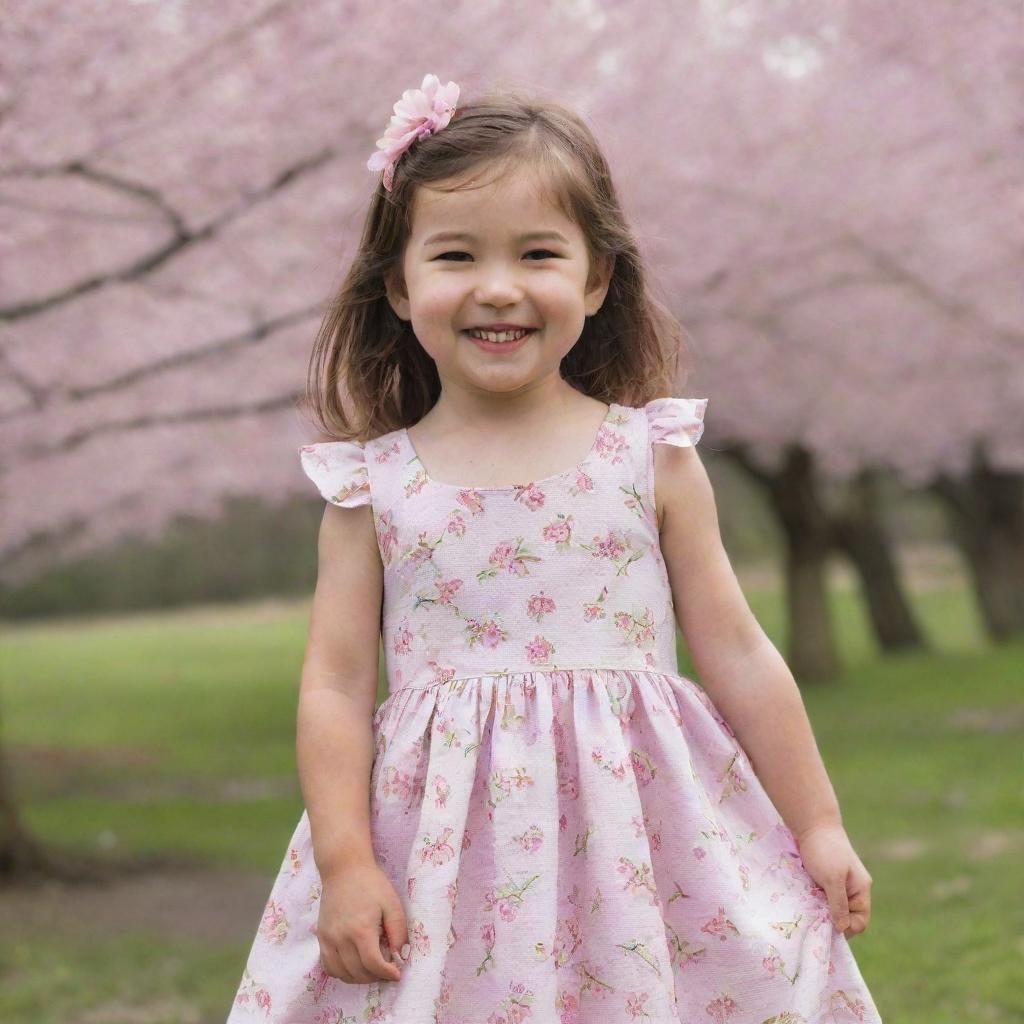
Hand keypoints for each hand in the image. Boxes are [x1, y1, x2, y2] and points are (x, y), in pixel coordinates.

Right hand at [315, 860, 408, 983]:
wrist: (344, 868)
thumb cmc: (371, 884)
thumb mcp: (392, 904)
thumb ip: (398, 931)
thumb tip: (400, 956)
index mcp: (361, 929)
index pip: (373, 964)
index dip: (387, 974)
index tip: (397, 974)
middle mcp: (341, 938)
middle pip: (358, 972)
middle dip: (376, 976)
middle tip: (387, 970)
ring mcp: (328, 939)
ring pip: (342, 973)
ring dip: (359, 978)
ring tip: (372, 969)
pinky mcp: (321, 937)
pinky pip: (328, 966)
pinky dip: (341, 972)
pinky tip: (353, 965)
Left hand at [794, 822, 872, 938]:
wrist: (812, 825)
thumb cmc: (825, 850)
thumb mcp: (833, 879)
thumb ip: (839, 904)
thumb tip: (841, 929)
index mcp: (860, 890)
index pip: (860, 921)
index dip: (846, 928)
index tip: (828, 927)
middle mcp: (852, 890)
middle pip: (846, 917)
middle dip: (832, 920)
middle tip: (816, 919)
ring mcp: (838, 885)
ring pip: (832, 908)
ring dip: (822, 911)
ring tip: (810, 910)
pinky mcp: (824, 880)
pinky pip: (823, 899)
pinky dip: (816, 902)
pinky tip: (806, 901)